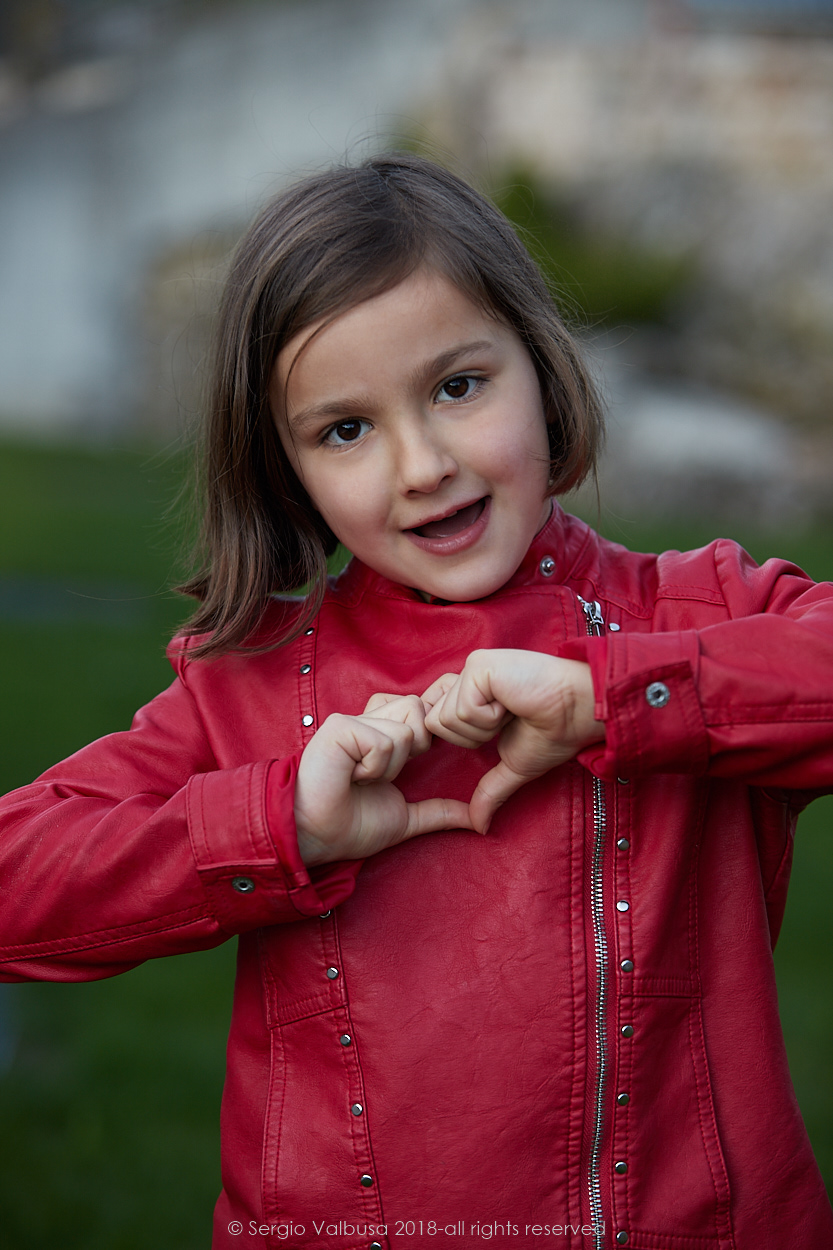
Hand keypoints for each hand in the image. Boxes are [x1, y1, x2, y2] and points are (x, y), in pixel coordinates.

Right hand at [294, 693, 472, 865]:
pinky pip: (384, 740)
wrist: (313, 836)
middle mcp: (368, 721)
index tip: (408, 764)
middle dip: (413, 749)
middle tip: (383, 774)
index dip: (423, 737)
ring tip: (363, 778)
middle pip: (418, 709)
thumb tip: (476, 819)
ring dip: (391, 764)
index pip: (420, 711)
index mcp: (383, 735)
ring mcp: (353, 721)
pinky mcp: (340, 727)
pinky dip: (374, 767)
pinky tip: (351, 776)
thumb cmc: (349, 826)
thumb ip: (439, 812)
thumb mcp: (405, 818)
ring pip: (406, 726)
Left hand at [422, 650, 603, 832]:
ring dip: (483, 727)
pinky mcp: (479, 665)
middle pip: (434, 723)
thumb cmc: (555, 731)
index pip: (433, 718)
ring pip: (444, 718)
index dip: (454, 735)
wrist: (581, 711)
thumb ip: (490, 790)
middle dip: (472, 736)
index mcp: (472, 693)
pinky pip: (462, 710)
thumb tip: (479, 826)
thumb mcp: (515, 765)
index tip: (490, 732)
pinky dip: (489, 718)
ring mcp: (472, 668)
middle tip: (507, 721)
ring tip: (511, 711)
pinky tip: (513, 704)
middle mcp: (468, 676)